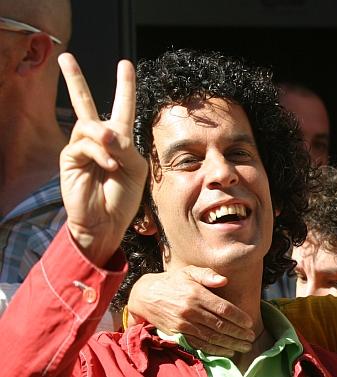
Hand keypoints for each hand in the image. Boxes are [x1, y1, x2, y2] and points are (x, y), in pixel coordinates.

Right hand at [58, 53, 146, 265]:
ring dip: (104, 137)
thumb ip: (124, 145)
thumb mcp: (135, 168)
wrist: (107, 222)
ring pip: (89, 124)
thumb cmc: (123, 197)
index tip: (126, 65)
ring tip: (113, 155)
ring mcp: (82, 148)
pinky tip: (108, 167)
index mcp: (120, 140)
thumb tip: (105, 130)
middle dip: (75, 80)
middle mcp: (99, 140)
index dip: (125, 87)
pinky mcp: (70, 158)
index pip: (122, 108)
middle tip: (66, 57)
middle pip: (85, 103)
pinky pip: (83, 144)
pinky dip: (99, 154)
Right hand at [127, 266, 255, 355]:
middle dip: (238, 333)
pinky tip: (227, 352)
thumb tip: (224, 280)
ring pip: (212, 337)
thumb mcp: (189, 272)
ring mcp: (183, 324)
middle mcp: (190, 310)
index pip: (223, 308)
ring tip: (244, 347)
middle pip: (220, 325)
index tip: (250, 323)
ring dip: (230, 344)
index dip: (238, 317)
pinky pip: (199, 344)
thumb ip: (207, 275)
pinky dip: (215, 350)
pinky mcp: (177, 334)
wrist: (145, 296)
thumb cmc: (172, 282)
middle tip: (251, 338)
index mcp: (196, 294)